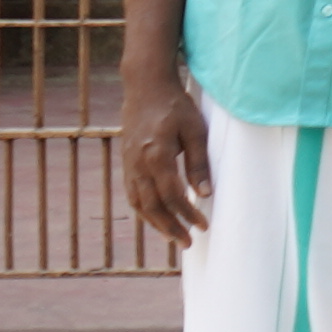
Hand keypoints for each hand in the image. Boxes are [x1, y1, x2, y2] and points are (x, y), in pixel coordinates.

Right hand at [118, 68, 211, 246]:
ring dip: (156, 223)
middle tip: (188, 243)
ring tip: (173, 237)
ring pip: (139, 204)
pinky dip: (144, 211)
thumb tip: (204, 194)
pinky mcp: (126, 163)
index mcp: (156, 156)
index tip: (203, 226)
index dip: (187, 214)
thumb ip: (198, 163)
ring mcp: (129, 165)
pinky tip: (156, 218)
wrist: (145, 88)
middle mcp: (138, 165)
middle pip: (153, 206)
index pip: (173, 195)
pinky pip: (132, 194)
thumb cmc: (175, 106)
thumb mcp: (195, 130)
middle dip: (170, 227)